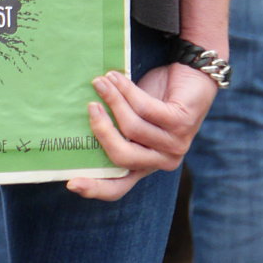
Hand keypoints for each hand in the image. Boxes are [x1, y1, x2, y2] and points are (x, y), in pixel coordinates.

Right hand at [67, 63, 216, 200]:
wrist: (191, 74)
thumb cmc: (157, 96)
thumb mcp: (133, 116)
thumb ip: (115, 124)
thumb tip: (80, 115)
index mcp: (145, 165)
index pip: (119, 187)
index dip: (96, 188)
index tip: (71, 183)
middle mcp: (160, 161)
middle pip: (121, 157)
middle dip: (101, 129)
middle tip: (90, 105)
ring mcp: (173, 144)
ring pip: (132, 128)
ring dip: (112, 99)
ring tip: (101, 80)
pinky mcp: (181, 123)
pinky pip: (145, 108)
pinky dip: (126, 90)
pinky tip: (116, 76)